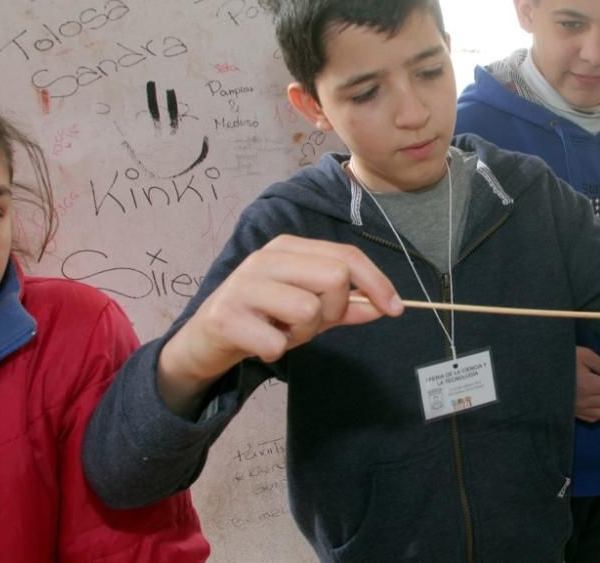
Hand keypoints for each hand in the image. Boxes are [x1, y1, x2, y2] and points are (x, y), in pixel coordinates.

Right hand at [158, 236, 402, 414]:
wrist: (204, 341)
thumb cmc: (263, 319)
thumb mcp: (309, 310)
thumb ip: (346, 306)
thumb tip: (385, 306)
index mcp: (289, 247)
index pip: (347, 256)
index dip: (378, 282)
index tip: (396, 309)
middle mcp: (266, 258)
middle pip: (334, 277)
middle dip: (334, 310)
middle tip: (311, 323)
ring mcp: (243, 284)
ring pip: (308, 310)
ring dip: (303, 334)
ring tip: (282, 332)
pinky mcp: (225, 316)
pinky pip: (277, 342)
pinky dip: (277, 351)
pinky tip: (261, 344)